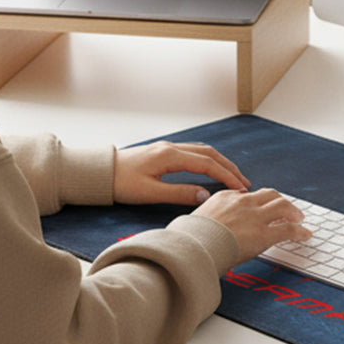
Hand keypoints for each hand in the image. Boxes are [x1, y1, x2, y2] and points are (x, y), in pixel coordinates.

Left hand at [113, 141, 250, 205]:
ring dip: (219, 162)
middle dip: (229, 167)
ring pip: (201, 151)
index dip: (226, 176)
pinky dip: (207, 160)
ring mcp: (166, 148)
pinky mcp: (162, 152)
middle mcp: (171, 148)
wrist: (99, 173)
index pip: (207, 164)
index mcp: (170, 156)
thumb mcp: (151, 193)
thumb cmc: (121, 184)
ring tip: (232, 177)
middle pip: (209, 154)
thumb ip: (179, 193)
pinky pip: (192, 153)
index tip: (240, 188)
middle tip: (244, 183)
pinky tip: (210, 169)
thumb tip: (206, 195)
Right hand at [192, 188, 311, 263]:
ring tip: (299, 219)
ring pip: (283, 206)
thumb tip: (207, 223)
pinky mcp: (265, 234)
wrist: (194, 248)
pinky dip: (300, 231)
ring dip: (294, 212)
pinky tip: (305, 235)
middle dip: (281, 202)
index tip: (263, 208)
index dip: (259, 202)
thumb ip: (208, 216)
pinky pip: (289, 229)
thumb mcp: (195, 219)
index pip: (249, 195)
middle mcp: (243, 203)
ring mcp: (255, 217)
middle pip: (270, 195)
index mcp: (225, 197)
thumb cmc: (190, 239)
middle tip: (287, 210)